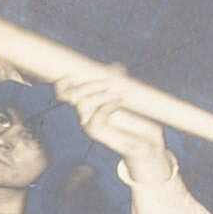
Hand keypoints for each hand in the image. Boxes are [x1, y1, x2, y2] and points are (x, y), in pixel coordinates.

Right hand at [53, 69, 173, 182]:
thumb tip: (116, 67)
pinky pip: (96, 118)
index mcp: (88, 104)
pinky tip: (119, 101)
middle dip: (90, 84)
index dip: (63, 83)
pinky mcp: (99, 134)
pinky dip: (107, 105)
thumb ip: (120, 82)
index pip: (64, 93)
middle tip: (111, 81)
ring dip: (100, 94)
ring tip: (119, 93)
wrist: (149, 146)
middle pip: (71, 95)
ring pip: (82, 105)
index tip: (74, 74)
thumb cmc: (139, 123)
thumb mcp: (130, 97)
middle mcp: (85, 114)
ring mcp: (90, 125)